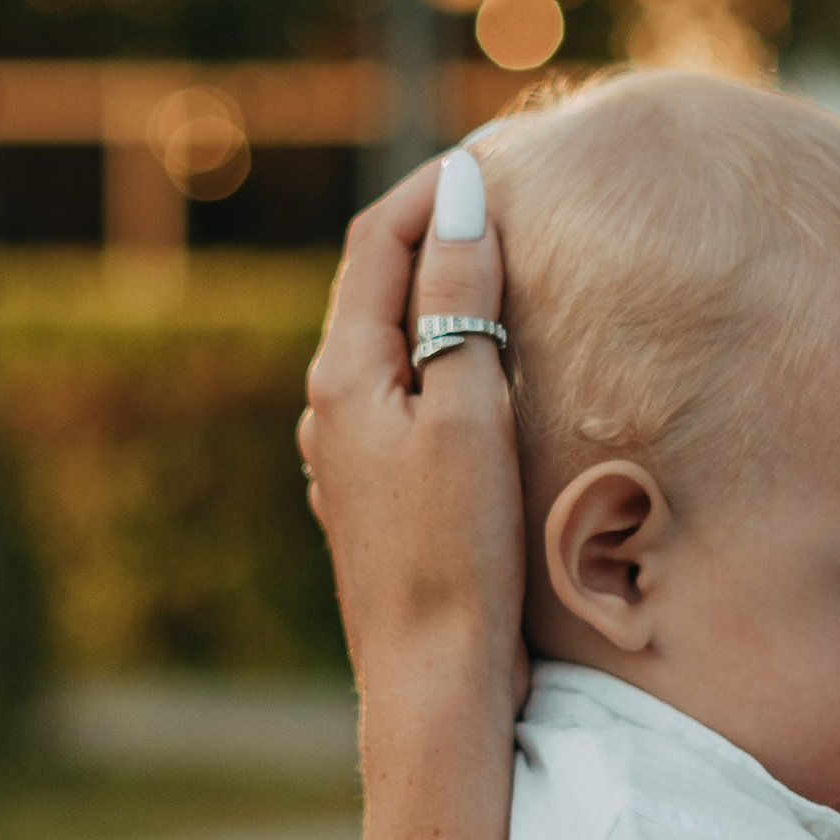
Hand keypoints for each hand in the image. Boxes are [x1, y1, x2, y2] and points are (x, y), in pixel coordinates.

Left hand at [301, 149, 523, 713]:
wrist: (432, 682)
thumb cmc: (456, 551)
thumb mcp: (468, 410)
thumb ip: (460, 301)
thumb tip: (460, 198)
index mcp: (343, 374)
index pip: (377, 243)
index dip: (431, 190)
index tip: (492, 157)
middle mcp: (329, 409)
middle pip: (377, 288)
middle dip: (437, 235)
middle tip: (510, 201)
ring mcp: (348, 457)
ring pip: (392, 346)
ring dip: (441, 299)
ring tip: (507, 275)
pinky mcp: (377, 498)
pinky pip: (406, 399)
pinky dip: (444, 360)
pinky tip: (485, 378)